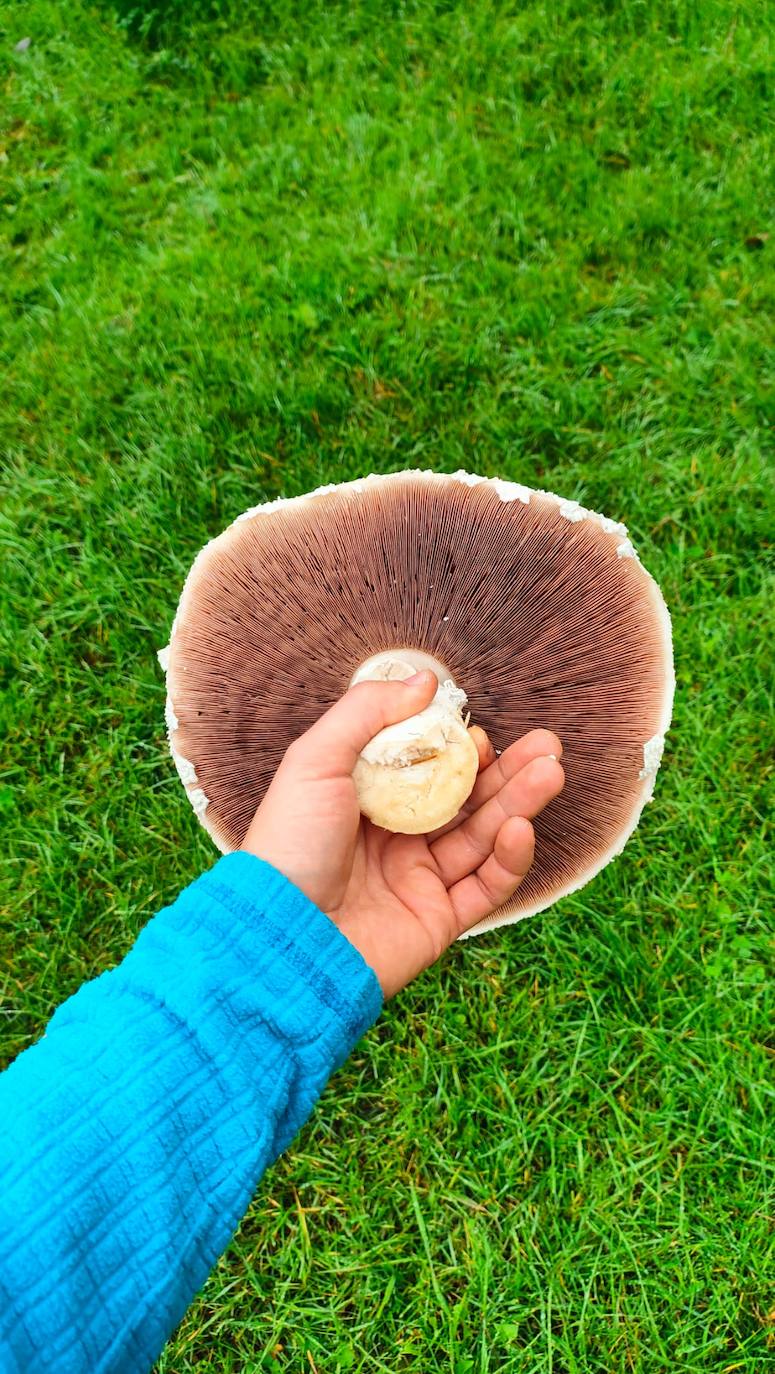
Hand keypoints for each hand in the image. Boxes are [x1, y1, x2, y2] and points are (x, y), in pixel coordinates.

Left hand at [244, 671, 564, 997]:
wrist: (281, 937)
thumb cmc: (289, 845)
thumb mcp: (315, 760)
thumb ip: (368, 711)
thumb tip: (425, 678)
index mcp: (365, 800)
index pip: (427, 767)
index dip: (458, 748)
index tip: (480, 731)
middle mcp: (395, 839)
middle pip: (466, 799)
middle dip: (509, 772)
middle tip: (546, 744)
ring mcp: (418, 880)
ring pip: (483, 837)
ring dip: (519, 804)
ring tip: (550, 771)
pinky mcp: (437, 920)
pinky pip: (486, 886)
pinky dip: (509, 858)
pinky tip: (520, 827)